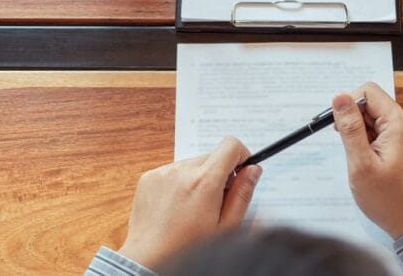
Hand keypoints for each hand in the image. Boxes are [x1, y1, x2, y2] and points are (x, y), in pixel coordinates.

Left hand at [117, 137, 262, 267]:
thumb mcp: (225, 226)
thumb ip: (242, 194)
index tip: (240, 172)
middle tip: (216, 200)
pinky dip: (179, 182)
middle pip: (212, 155)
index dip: (241, 156)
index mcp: (205, 181)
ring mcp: (163, 172)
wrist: (149, 257)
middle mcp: (182, 170)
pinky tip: (176, 206)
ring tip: (192, 207)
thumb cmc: (188, 247)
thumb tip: (253, 169)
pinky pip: (173, 170)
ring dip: (198, 178)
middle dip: (219, 173)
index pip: (231, 145)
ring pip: (192, 163)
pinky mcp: (149, 177)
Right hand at [332, 82, 402, 239]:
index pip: (368, 92)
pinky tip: (370, 162)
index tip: (340, 128)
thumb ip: (350, 128)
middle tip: (350, 149)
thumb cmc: (389, 200)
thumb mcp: (361, 164)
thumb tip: (340, 97)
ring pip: (376, 118)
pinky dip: (371, 141)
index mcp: (400, 123)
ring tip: (362, 160)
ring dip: (362, 134)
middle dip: (355, 122)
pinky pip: (384, 130)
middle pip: (372, 104)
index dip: (349, 105)